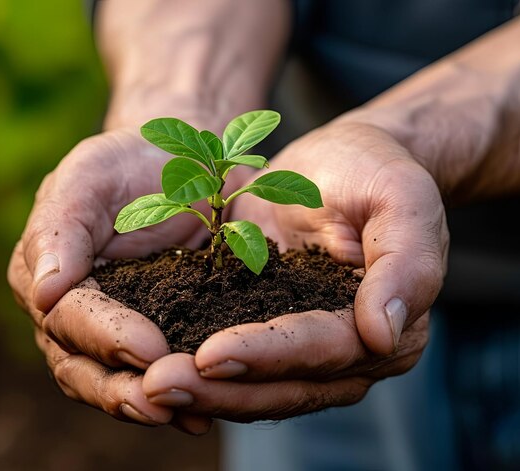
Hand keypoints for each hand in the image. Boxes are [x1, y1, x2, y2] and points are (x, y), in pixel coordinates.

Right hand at [7, 128, 213, 432]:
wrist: (180, 165)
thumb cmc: (127, 161)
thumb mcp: (90, 175)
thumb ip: (60, 229)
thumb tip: (41, 294)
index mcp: (45, 276)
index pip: (68, 317)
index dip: (105, 336)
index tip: (148, 349)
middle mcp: (71, 315)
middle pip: (84, 367)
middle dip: (121, 390)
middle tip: (161, 405)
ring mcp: (112, 331)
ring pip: (118, 380)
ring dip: (150, 403)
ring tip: (188, 417)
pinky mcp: (156, 334)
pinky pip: (159, 371)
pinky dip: (180, 395)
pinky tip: (206, 413)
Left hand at [141, 121, 447, 421]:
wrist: (344, 162)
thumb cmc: (376, 172)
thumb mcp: (401, 201)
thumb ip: (405, 266)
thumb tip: (382, 335)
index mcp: (389, 328)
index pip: (325, 350)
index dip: (269, 356)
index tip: (210, 355)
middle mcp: (349, 353)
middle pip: (285, 385)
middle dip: (222, 389)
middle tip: (158, 385)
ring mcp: (307, 349)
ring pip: (256, 386)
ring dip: (203, 390)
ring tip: (149, 385)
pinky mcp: (270, 330)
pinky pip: (236, 361)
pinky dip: (200, 372)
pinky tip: (154, 371)